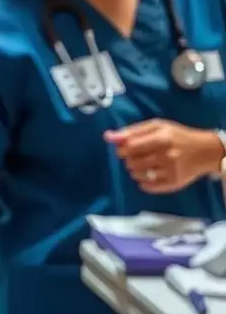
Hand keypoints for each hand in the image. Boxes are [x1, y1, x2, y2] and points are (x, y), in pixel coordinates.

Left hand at [105, 120, 225, 193]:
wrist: (205, 151)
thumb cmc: (177, 135)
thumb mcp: (156, 126)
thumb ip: (131, 131)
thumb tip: (108, 136)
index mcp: (162, 138)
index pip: (131, 147)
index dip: (122, 148)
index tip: (124, 148)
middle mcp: (167, 156)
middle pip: (132, 162)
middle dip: (128, 159)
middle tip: (135, 156)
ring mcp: (171, 171)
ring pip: (138, 175)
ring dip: (134, 170)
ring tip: (142, 164)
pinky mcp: (174, 184)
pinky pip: (149, 187)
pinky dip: (143, 182)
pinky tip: (148, 175)